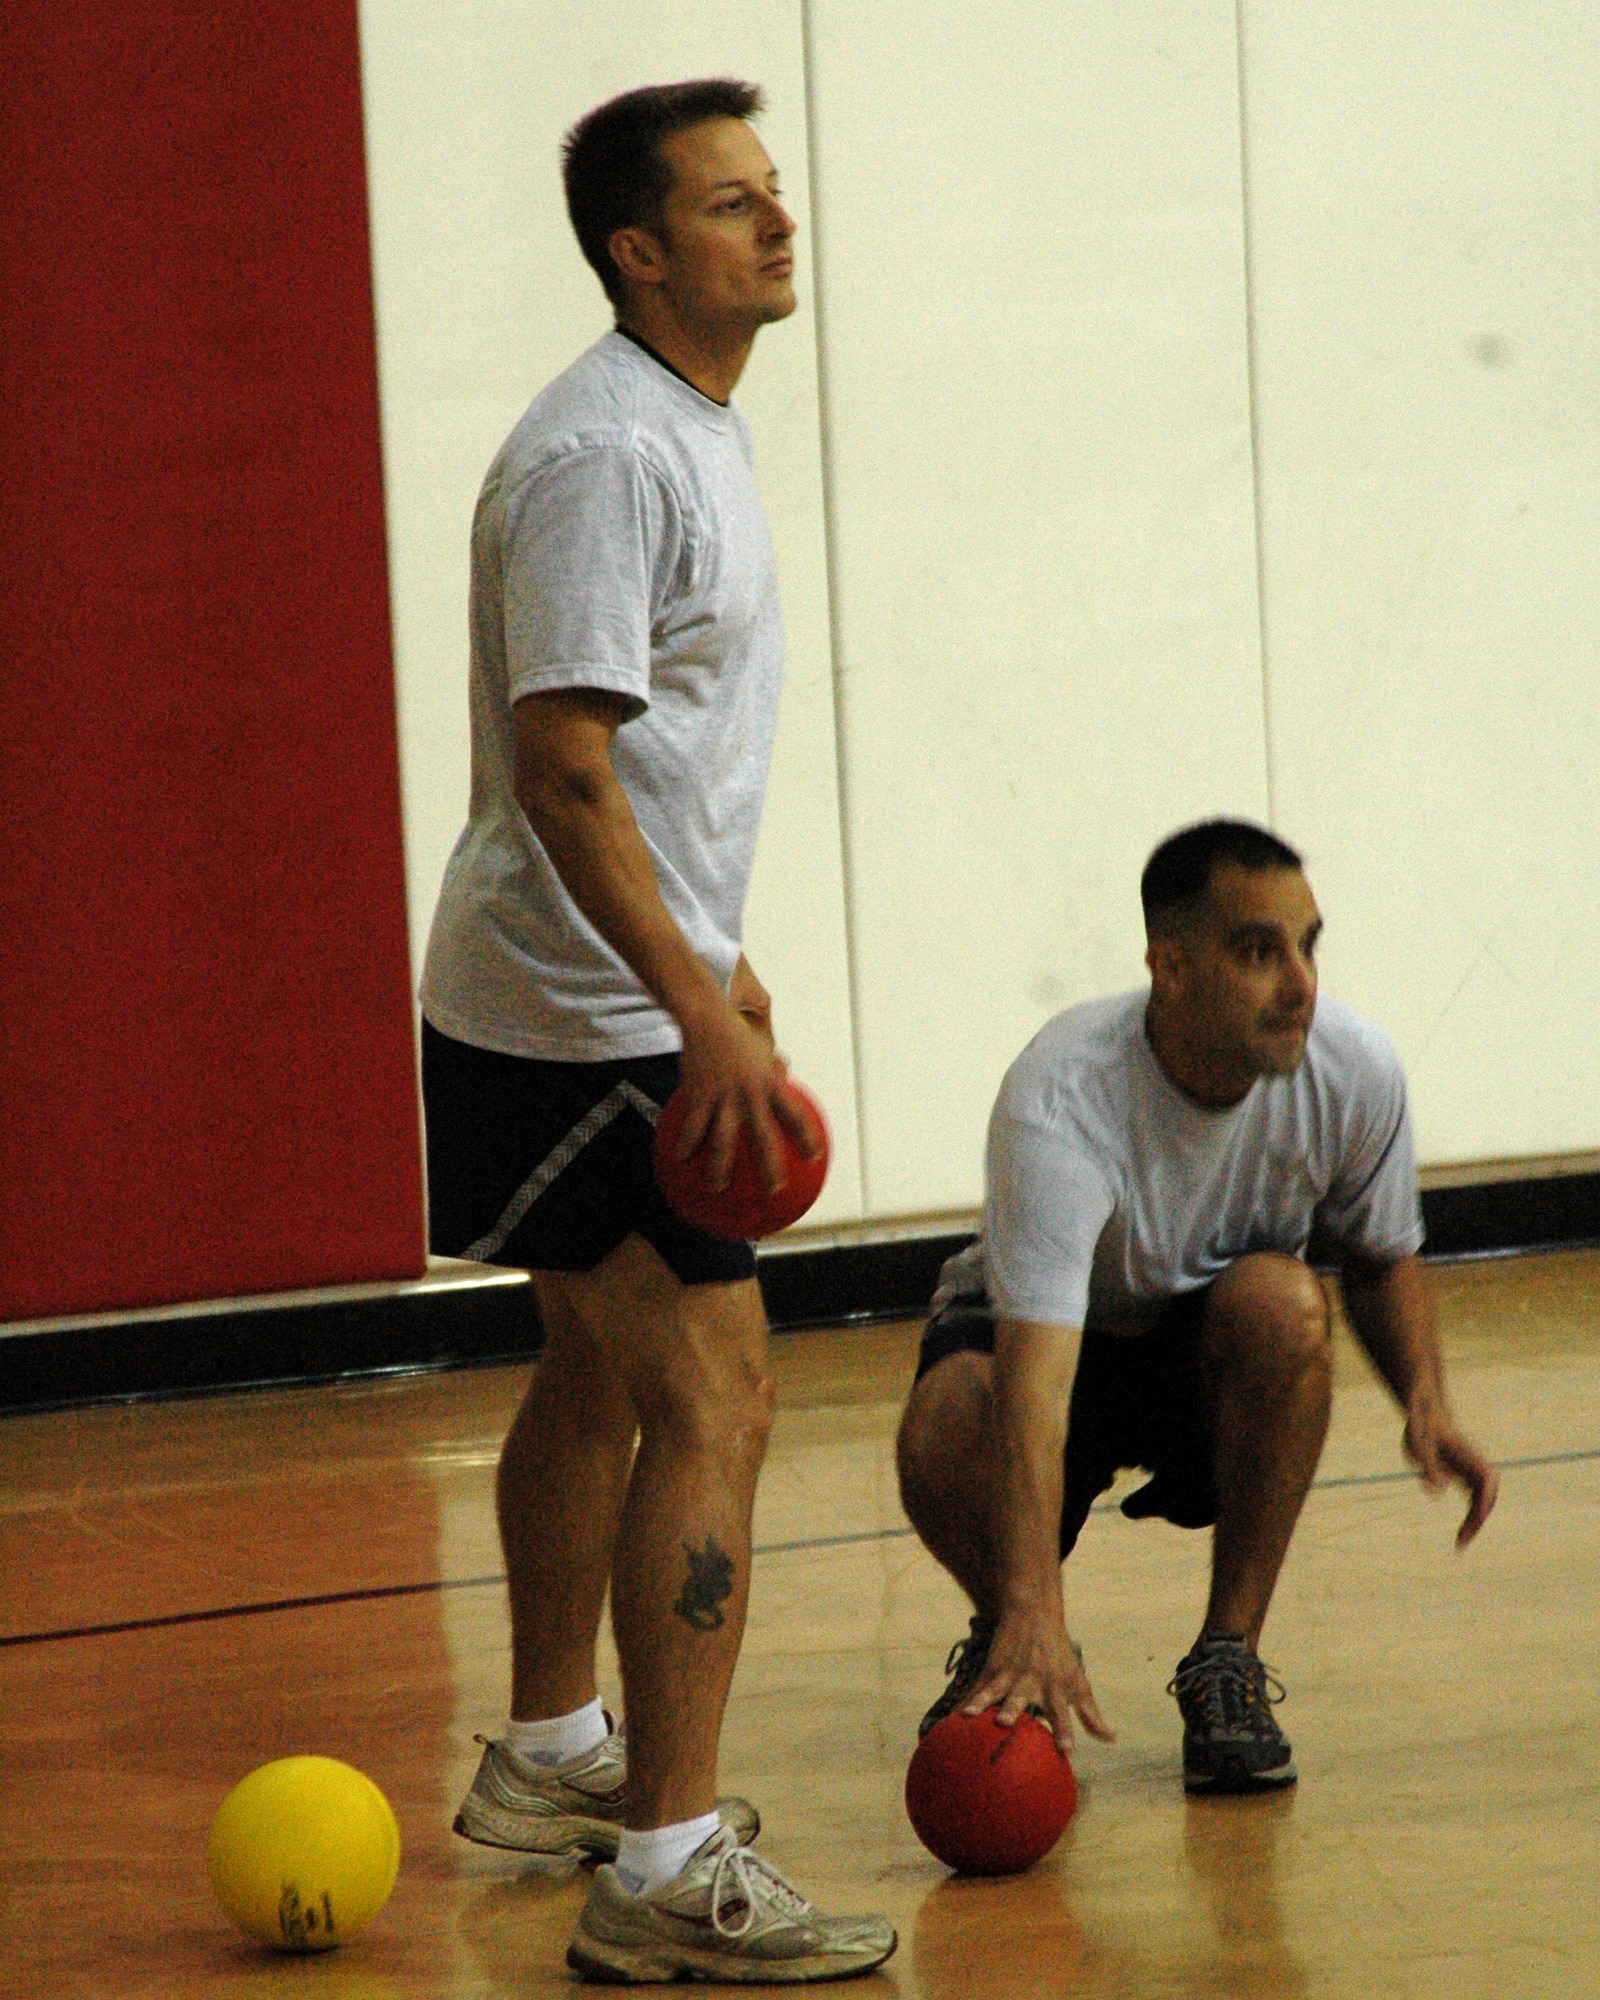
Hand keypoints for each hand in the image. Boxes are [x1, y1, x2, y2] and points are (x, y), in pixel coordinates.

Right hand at [673, 961, 819, 1191]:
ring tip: (718, 1187)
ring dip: (721, 1166)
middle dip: (769, 1165)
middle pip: (762, 1136)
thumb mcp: (761, 1048)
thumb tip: (786, 1074)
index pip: (793, 1114)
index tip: (814, 1157)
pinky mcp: (699, 1093)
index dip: (805, 1136)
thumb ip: (773, 1066)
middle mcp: (749, 1092)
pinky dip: (687, 1143)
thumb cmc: (736, 1033)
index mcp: (768, 1083)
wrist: (706, 1016)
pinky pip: (693, 1125)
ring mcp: (723, 1095)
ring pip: (722, 1139)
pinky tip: (681, 1160)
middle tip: (773, 1189)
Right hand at [963, 1607, 1114, 1753]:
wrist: (1034, 1614)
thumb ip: (1091, 1714)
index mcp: (1055, 1687)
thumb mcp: (1079, 1681)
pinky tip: (955, 1716)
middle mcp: (1031, 1680)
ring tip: (968, 1714)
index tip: (1066, 1750)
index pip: (1062, 1711)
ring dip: (982, 1701)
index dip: (1064, 1730)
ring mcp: (1009, 1673)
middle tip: (1005, 1724)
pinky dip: (966, 1700)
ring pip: (993, 1689)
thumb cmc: (1060, 1654)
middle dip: (1014, 1710)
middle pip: (1021, 1697)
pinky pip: (977, 1687)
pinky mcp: (992, 1668)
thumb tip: (1111, 1739)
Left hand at [1404, 1398, 1498, 1546]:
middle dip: (1478, 1520)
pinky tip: (1461, 1535)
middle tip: (1461, 1542)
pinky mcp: (1470, 1478)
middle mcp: (1479, 1466)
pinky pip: (1477, 1503)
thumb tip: (1434, 1491)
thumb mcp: (1419, 1446)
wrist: (1427, 1415)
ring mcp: (1477, 1472)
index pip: (1486, 1486)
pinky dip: (1472, 1519)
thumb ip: (1428, 1467)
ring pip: (1484, 1504)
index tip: (1473, 1524)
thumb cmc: (1423, 1430)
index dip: (1482, 1507)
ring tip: (1461, 1543)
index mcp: (1470, 1458)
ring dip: (1476, 1523)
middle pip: (1488, 1499)